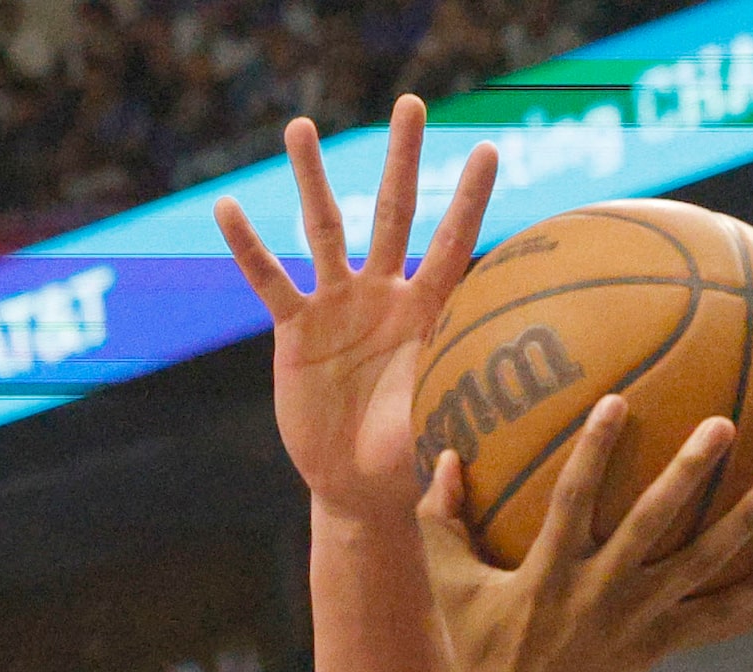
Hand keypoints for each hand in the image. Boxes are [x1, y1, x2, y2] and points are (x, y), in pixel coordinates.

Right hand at [216, 101, 496, 519]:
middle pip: (394, 212)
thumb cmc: (411, 461)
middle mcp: (383, 296)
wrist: (357, 488)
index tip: (490, 148)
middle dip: (403, 158)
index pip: (455, 245)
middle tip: (413, 102)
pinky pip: (270, 282)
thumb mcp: (444, 427)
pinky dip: (248, 248)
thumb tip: (525, 404)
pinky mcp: (296, 332)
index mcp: (428, 313)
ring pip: (323, 230)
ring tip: (301, 126)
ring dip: (312, 177)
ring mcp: (337, 308)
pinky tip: (227, 209)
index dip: (469, 199)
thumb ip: (470, 402)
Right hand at [421, 395, 752, 671]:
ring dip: (744, 522)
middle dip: (689, 471)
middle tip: (725, 424)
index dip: (595, 448)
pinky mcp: (655, 649)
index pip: (573, 496)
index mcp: (548, 571)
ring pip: (700, 566)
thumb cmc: (475, 650)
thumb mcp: (448, 585)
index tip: (619, 398)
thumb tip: (442, 455)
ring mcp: (633, 623)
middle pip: (653, 522)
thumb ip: (439, 519)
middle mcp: (598, 593)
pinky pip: (717, 619)